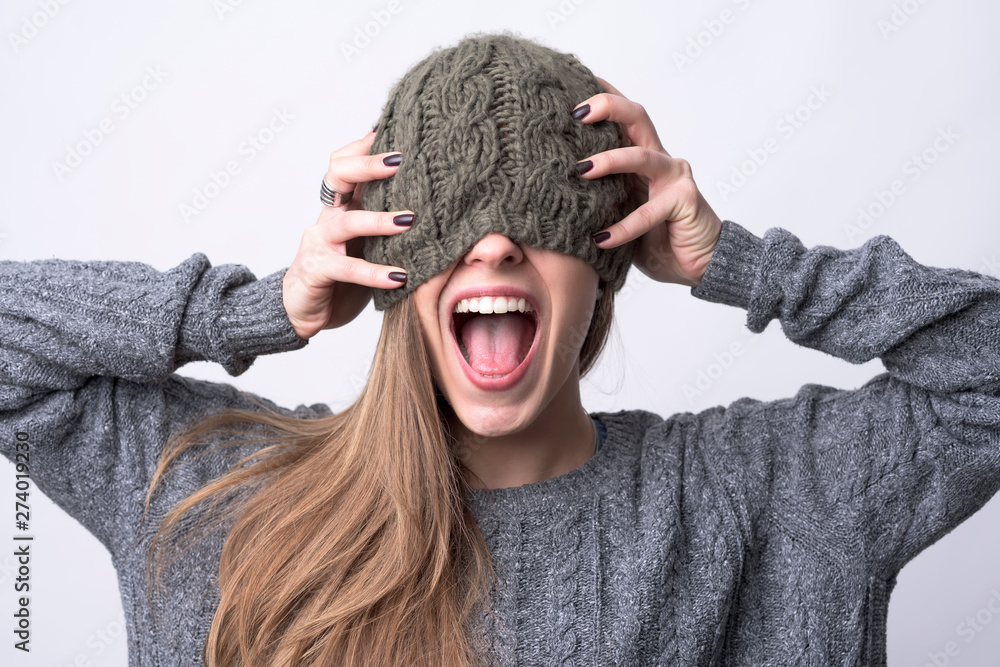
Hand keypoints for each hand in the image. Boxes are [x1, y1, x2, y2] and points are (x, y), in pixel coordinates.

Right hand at [282, 129, 411, 339]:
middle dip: (368, 165)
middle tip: (401, 162)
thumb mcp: (369, 242)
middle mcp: (328, 216)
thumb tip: (434, 201)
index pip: (344, 162)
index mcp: (342, 204)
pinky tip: (400, 276)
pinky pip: (347, 269)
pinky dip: (375, 273)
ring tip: (409, 221)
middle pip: (338, 175)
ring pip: (346, 222)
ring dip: (379, 220)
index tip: (398, 135)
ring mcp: (319, 242)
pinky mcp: (317, 271)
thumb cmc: (345, 274)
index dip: (365, 146)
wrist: (305, 310)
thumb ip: (390, 221)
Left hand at [574, 77, 722, 287]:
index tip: (573, 81)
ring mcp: (675, 178)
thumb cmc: (657, 238)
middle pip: (637, 117)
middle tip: (576, 113)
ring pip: (641, 157)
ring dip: (609, 160)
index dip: (603, 95)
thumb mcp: (622, 212)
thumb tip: (554, 188)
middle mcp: (661, 160)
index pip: (623, 118)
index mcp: (644, 157)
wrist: (701, 263)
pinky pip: (648, 213)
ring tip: (581, 169)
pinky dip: (622, 227)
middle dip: (608, 108)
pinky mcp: (685, 202)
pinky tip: (600, 239)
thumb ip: (601, 195)